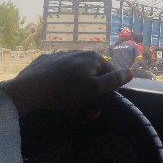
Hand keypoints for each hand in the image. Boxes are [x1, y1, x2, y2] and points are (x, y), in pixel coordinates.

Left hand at [0, 51, 132, 116]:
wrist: (30, 88)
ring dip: (76, 89)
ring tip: (68, 105)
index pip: (111, 73)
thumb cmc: (67, 90)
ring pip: (76, 74)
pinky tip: (55, 93)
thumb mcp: (95, 89)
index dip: (108, 90)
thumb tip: (131, 72)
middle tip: (82, 110)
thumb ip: (114, 80)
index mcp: (94, 57)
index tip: (99, 106)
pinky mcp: (46, 61)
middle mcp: (80, 52)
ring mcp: (62, 55)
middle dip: (91, 93)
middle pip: (93, 75)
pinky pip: (60, 73)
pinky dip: (62, 82)